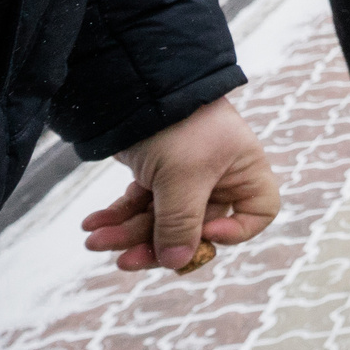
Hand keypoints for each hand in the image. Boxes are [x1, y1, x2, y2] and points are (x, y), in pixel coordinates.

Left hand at [81, 96, 279, 271]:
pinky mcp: (156, 174)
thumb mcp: (183, 177)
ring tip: (93, 241)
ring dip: (127, 234)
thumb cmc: (178, 125)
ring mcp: (185, 178)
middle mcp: (219, 177)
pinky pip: (140, 206)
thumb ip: (180, 224)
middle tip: (124, 261)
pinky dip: (117, 216)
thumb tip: (176, 263)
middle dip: (156, 244)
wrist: (137, 86)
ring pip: (162, 222)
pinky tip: (92, 224)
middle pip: (196, 229)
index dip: (235, 232)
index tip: (207, 233)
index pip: (257, 213)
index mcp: (244, 172)